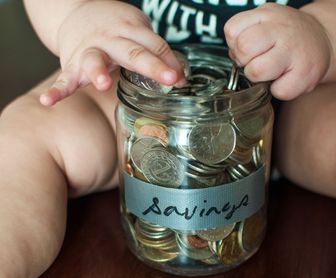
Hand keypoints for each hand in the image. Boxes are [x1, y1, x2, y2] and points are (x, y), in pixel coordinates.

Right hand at [40, 1, 184, 105]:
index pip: (155, 45)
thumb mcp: (139, 32)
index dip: (170, 62)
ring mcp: (89, 50)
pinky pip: (63, 77)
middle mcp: (111, 39)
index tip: (182, 80)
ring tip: (103, 85)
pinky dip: (56, 90)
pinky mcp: (71, 64)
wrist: (77, 13)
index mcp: (131, 30)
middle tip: (169, 79)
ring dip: (98, 71)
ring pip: (94, 59)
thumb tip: (182, 80)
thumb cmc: (116, 28)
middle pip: (133, 52)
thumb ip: (157, 54)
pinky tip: (49, 101)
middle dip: (151, 65)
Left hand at [224, 3, 332, 99]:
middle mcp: (281, 29)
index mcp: (267, 15)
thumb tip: (234, 56)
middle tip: (257, 61)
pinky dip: (278, 90)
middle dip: (244, 61)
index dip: (234, 45)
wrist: (324, 38)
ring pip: (256, 71)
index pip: (232, 30)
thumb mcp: (265, 22)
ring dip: (259, 78)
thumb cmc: (288, 36)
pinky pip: (278, 91)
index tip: (248, 49)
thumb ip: (244, 33)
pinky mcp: (305, 74)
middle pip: (243, 49)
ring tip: (271, 71)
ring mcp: (294, 51)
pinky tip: (285, 79)